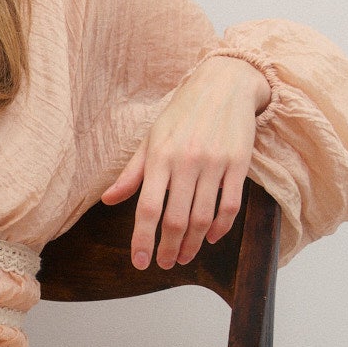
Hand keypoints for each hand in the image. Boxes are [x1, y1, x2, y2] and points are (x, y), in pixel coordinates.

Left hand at [100, 54, 268, 270]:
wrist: (224, 83)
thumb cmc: (183, 113)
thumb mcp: (151, 138)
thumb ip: (132, 172)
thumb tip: (108, 200)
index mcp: (159, 156)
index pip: (147, 208)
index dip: (143, 239)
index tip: (141, 261)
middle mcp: (186, 161)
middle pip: (177, 219)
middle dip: (169, 248)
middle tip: (163, 263)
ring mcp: (214, 163)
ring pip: (204, 217)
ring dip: (193, 244)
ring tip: (184, 256)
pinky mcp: (239, 163)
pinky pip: (230, 205)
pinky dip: (221, 227)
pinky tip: (212, 237)